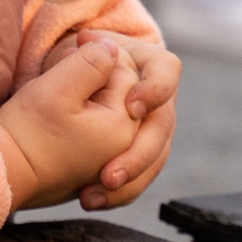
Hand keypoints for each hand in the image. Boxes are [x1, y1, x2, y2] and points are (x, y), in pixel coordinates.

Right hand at [0, 40, 141, 209]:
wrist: (3, 173)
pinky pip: (95, 126)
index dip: (94, 58)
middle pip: (118, 91)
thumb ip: (92, 62)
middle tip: (58, 75)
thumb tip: (111, 48)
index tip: (64, 60)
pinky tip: (57, 116)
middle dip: (91, 76)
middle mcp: (124, 147)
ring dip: (83, 94)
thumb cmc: (29, 132)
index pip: (124, 73)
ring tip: (54, 96)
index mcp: (123, 128)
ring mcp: (108, 158)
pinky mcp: (91, 164)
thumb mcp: (60, 87)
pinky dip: (79, 114)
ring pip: (105, 107)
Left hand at [44, 32, 179, 209]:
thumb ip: (86, 50)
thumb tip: (89, 42)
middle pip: (163, 128)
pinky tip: (91, 200)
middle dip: (137, 155)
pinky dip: (118, 193)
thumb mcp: (79, 50)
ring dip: (128, 182)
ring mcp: (154, 127)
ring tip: (92, 197)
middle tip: (108, 175)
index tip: (132, 107)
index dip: (155, 89)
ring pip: (155, 159)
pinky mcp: (143, 152)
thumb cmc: (79, 59)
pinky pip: (139, 177)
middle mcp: (160, 99)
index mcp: (152, 65)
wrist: (74, 81)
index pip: (167, 71)